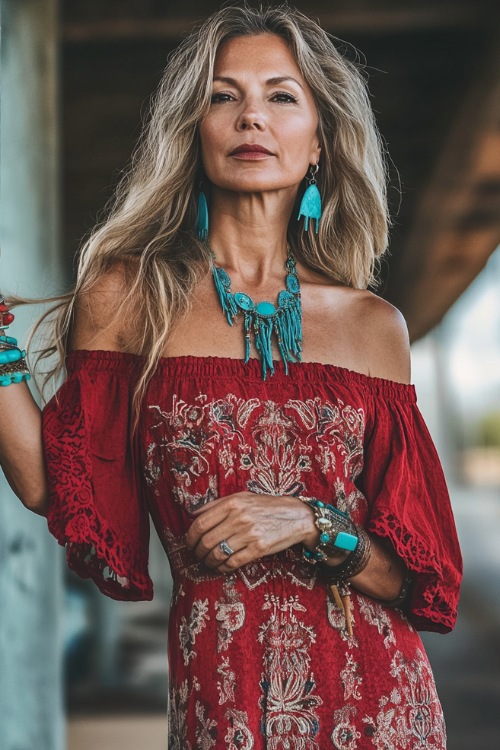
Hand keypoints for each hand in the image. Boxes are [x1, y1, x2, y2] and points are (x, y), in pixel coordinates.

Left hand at [185, 491, 317, 572]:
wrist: (295, 515)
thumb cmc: (266, 506)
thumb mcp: (241, 497)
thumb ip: (216, 504)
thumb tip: (192, 513)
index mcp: (232, 503)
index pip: (201, 523)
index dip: (190, 537)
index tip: (190, 543)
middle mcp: (240, 517)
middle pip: (207, 541)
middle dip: (198, 552)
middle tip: (198, 555)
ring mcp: (250, 534)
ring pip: (218, 554)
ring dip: (209, 561)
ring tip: (209, 561)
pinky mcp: (259, 548)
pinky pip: (233, 562)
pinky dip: (223, 568)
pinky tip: (222, 566)